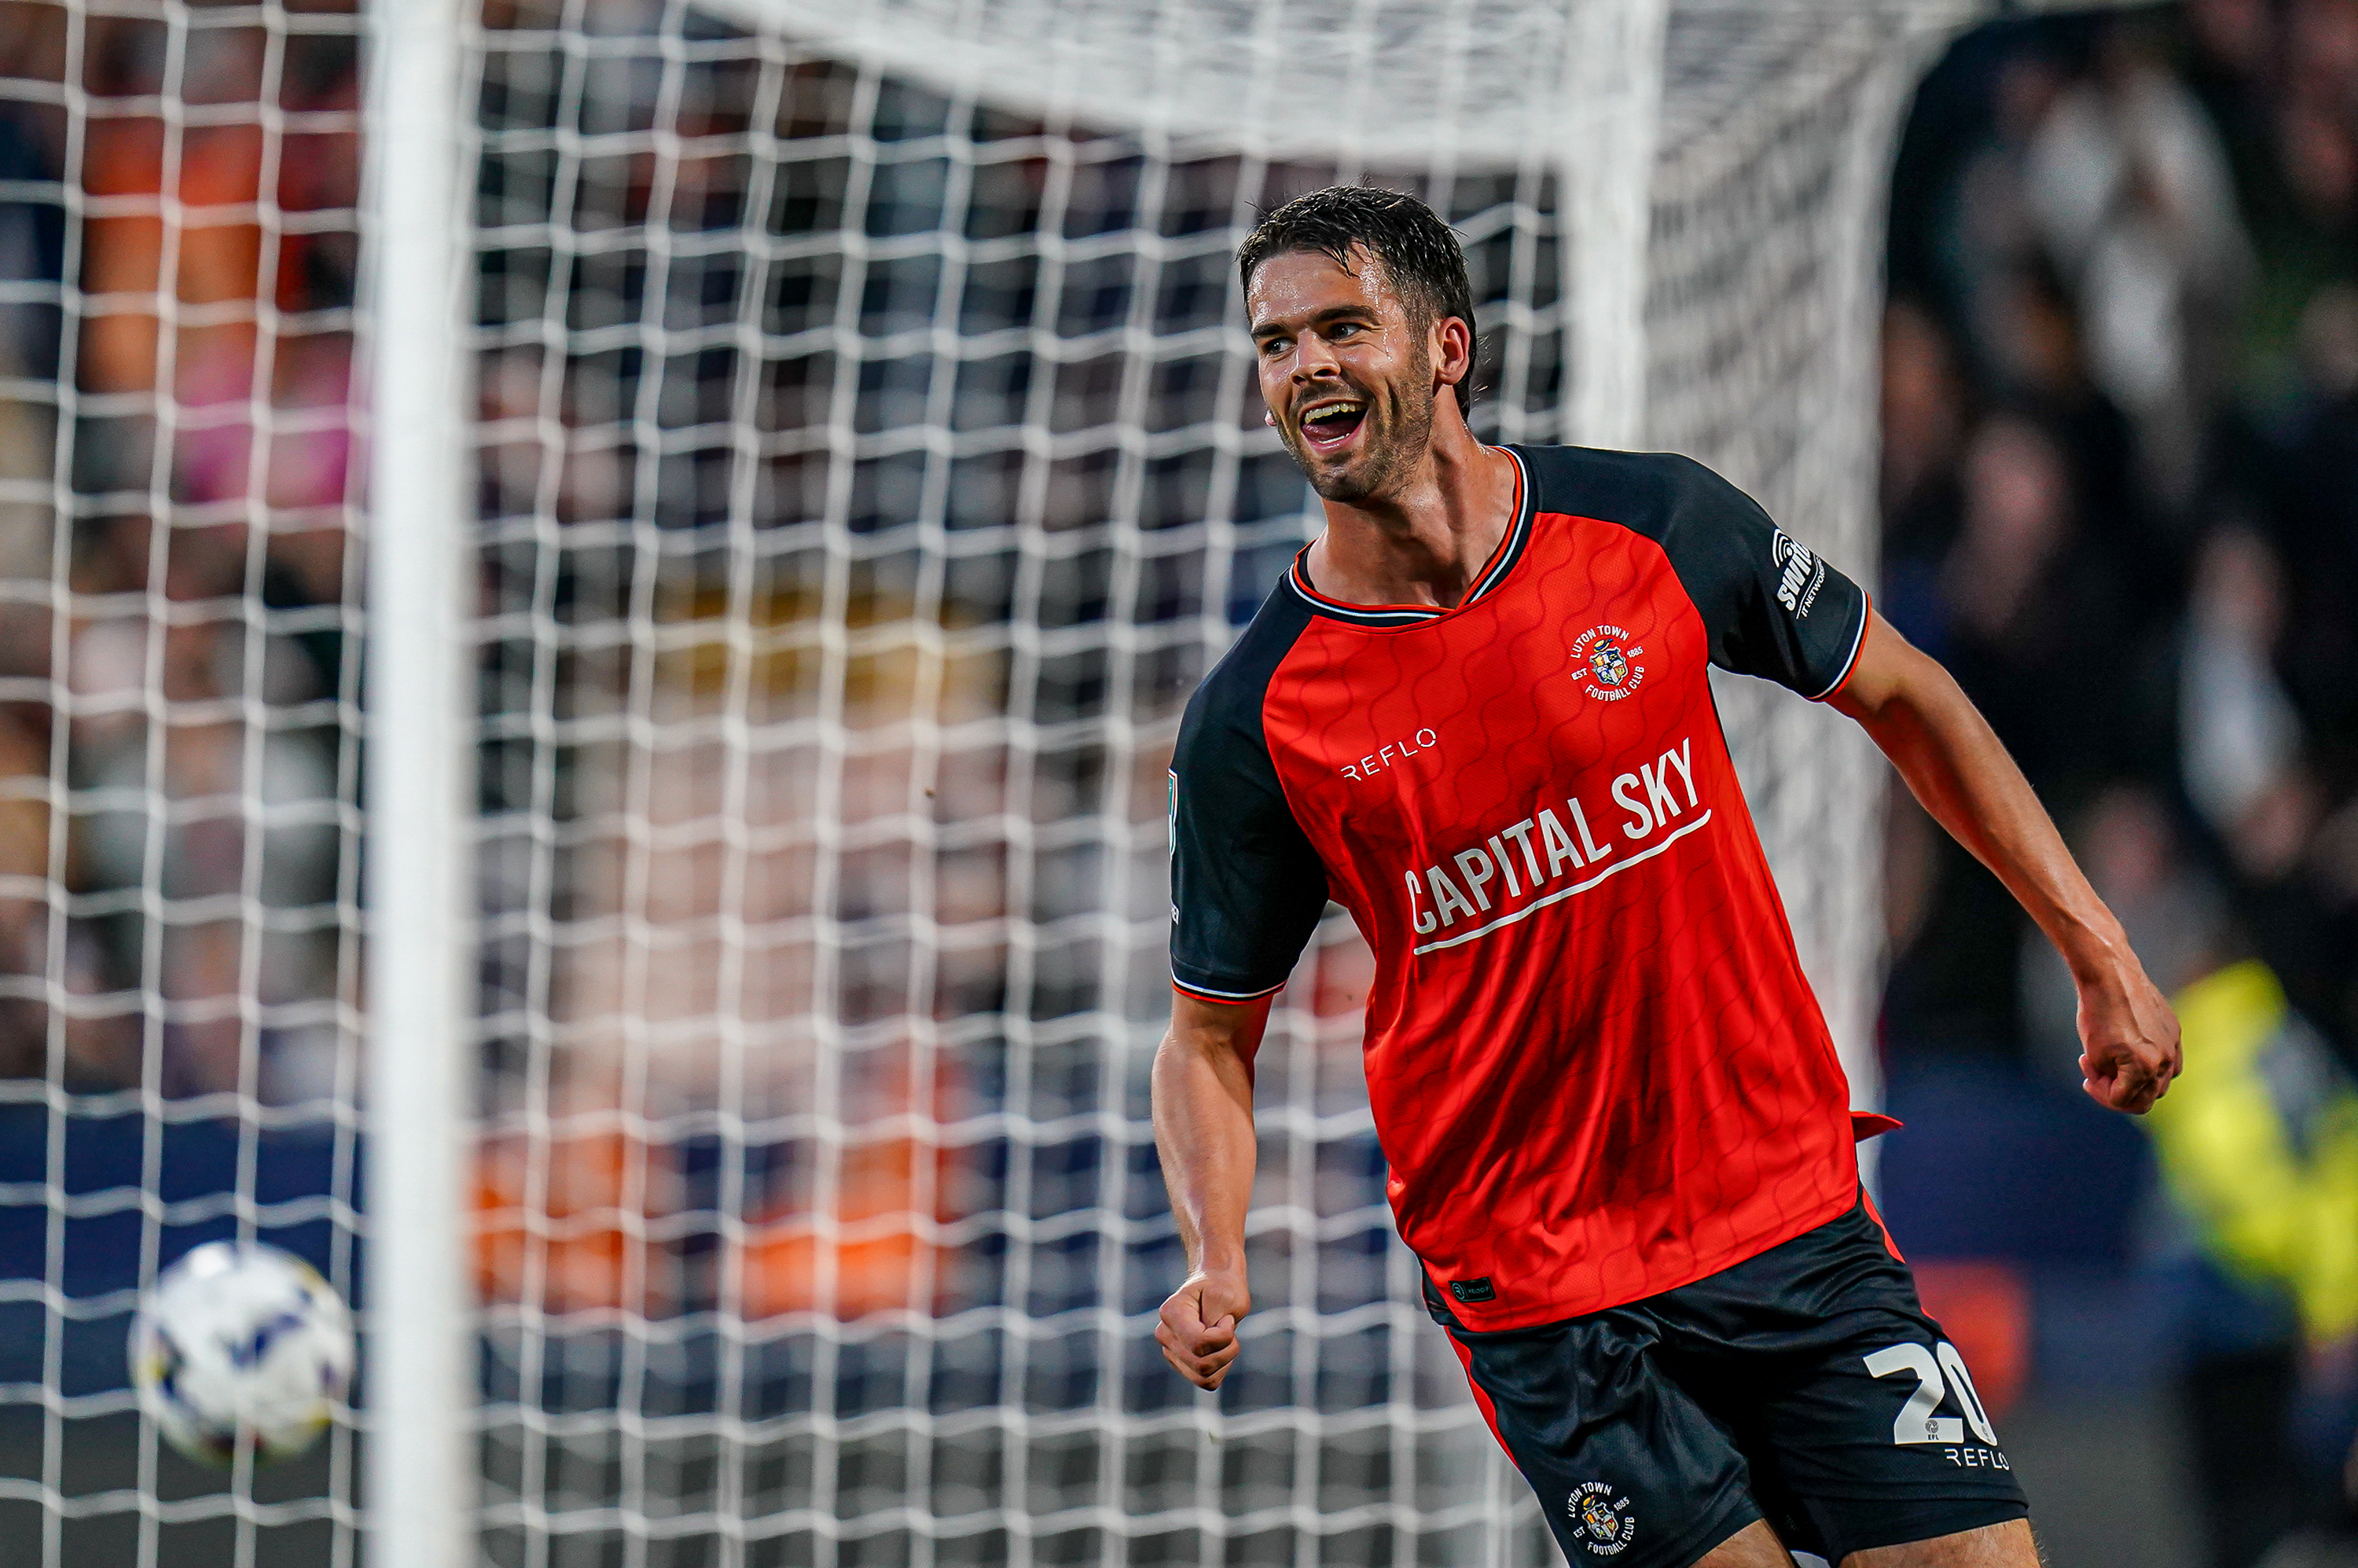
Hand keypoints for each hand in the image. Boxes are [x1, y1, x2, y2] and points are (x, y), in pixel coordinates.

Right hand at [1156, 1268, 1249, 1388]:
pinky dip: (1220, 1369)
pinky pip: (1206, 1381)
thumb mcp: (1227, 1298)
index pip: (1198, 1344)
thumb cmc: (1223, 1289)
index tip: (1228, 1319)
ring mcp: (1171, 1351)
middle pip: (1202, 1364)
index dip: (1222, 1337)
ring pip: (1204, 1376)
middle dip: (1227, 1350)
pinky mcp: (1181, 1364)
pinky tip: (1220, 1349)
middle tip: (1229, 1327)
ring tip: (1225, 1338)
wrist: (1217, 1286)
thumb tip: (1204, 1346)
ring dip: (1225, 1359)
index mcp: (1170, 1312)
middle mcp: (1165, 1334)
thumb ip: (1216, 1322)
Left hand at [2076, 953, 2181, 1113]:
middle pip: (2146, 1099)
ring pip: (2160, 1083)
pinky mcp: (2175, 1033)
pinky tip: (2130, 1053)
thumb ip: (2112, 1081)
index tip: (2087, 1073)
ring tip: (2112, 1063)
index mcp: (2144, 1067)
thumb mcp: (2094, 1055)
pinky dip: (2149, 1066)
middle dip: (2118, 1092)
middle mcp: (2166, 1060)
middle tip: (2097, 1074)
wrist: (2110, 975)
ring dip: (2135, 1081)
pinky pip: (2169, 1063)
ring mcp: (2174, 1046)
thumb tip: (2124, 1090)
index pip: (2123, 1101)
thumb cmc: (2096, 1013)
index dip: (2101, 1092)